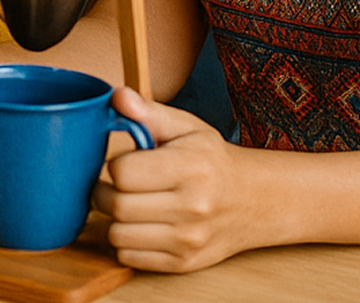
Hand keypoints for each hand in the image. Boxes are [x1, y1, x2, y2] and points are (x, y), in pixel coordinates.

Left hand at [94, 86, 250, 271]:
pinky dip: (126, 243)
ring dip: (114, 220)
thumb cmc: (212, 161)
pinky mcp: (183, 263)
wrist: (254, 201)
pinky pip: (128, 258)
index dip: (115, 166)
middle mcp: (193, 208)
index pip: (122, 172)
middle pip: (116, 206)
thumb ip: (149, 112)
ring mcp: (189, 240)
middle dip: (106, 192)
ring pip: (117, 235)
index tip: (125, 163)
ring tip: (129, 204)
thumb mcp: (187, 128)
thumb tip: (118, 96)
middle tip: (116, 185)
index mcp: (191, 168)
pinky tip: (140, 226)